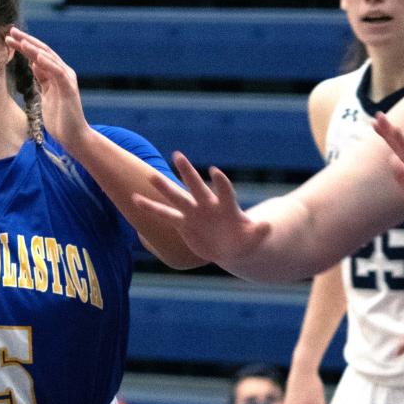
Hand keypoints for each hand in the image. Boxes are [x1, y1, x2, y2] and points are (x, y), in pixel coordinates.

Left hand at [5, 27, 88, 146]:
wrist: (73, 136)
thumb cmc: (59, 118)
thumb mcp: (46, 95)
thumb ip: (42, 79)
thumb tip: (34, 64)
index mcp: (55, 74)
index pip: (38, 55)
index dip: (24, 46)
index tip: (9, 38)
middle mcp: (62, 73)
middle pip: (42, 52)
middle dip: (26, 41)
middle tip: (11, 32)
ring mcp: (66, 80)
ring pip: (49, 60)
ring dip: (34, 49)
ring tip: (21, 41)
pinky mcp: (69, 89)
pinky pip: (58, 73)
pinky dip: (48, 64)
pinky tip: (38, 57)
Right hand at [131, 152, 271, 267]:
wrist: (229, 248)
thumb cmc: (245, 241)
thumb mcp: (254, 238)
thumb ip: (260, 232)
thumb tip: (268, 226)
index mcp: (226, 207)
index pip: (224, 191)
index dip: (220, 182)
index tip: (214, 171)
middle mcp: (208, 205)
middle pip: (196, 186)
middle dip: (187, 172)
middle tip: (177, 156)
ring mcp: (194, 213)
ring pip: (176, 197)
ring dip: (164, 187)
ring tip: (149, 176)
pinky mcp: (183, 223)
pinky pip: (164, 215)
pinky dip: (150, 209)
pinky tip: (135, 200)